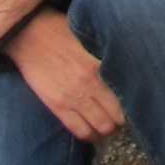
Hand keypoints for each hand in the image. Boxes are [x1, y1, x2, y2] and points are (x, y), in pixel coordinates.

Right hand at [5, 11, 122, 141]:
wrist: (29, 35)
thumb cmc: (61, 31)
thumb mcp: (90, 37)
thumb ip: (107, 54)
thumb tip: (129, 63)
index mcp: (100, 65)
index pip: (126, 93)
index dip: (133, 101)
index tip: (134, 101)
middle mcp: (89, 85)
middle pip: (117, 115)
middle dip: (122, 118)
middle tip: (122, 116)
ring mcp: (72, 98)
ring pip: (101, 126)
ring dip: (107, 128)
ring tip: (107, 123)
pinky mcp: (57, 106)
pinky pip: (78, 130)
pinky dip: (89, 134)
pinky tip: (92, 129)